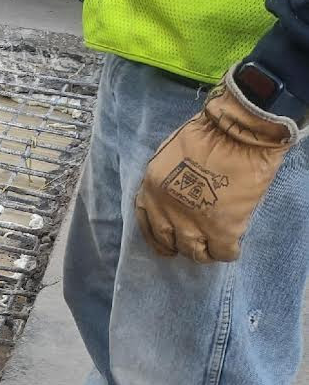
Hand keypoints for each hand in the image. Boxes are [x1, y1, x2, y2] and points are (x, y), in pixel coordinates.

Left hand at [135, 66, 297, 262]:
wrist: (237, 131)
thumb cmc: (205, 134)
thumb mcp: (167, 155)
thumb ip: (164, 178)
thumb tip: (170, 194)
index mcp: (150, 192)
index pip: (147, 225)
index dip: (158, 238)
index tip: (168, 243)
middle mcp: (166, 211)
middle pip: (170, 242)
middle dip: (180, 246)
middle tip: (193, 244)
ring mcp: (193, 223)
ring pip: (194, 252)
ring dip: (203, 252)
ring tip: (212, 246)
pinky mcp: (222, 228)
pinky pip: (222, 252)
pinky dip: (227, 253)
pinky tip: (231, 248)